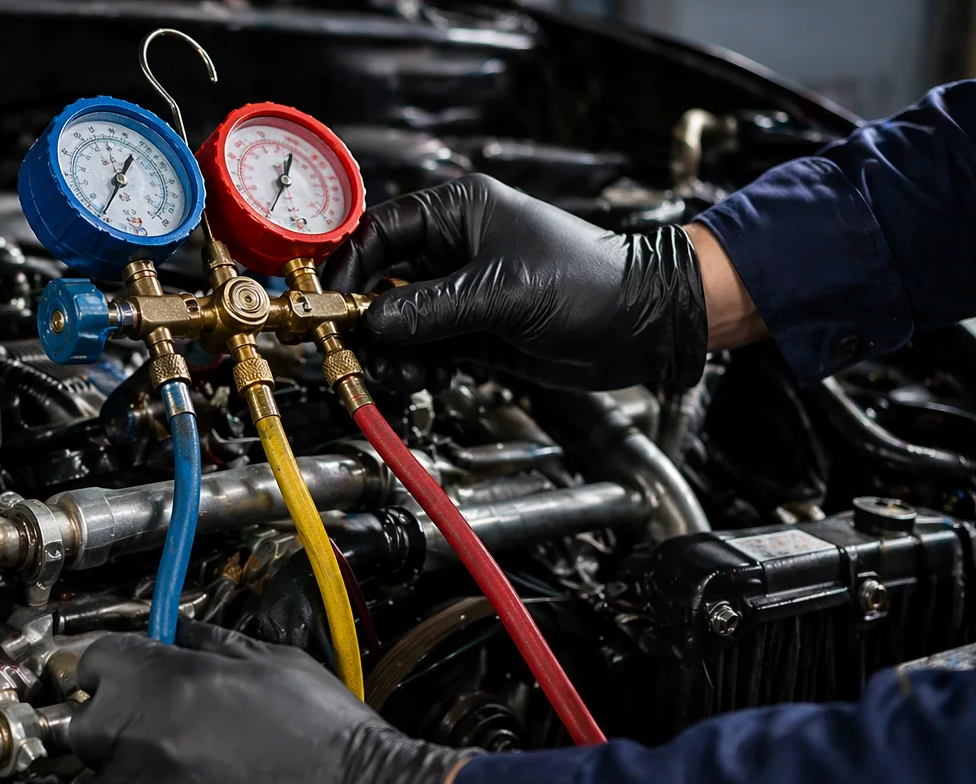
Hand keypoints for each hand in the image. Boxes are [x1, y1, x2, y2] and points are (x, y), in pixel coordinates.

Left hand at [70, 619, 470, 783]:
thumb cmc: (332, 741)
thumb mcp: (276, 665)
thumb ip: (210, 646)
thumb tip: (174, 635)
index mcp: (169, 683)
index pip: (94, 664)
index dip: (108, 673)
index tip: (116, 684)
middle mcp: (144, 741)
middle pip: (82, 733)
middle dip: (111, 733)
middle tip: (153, 742)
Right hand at [323, 173, 709, 390]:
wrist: (642, 325)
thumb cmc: (589, 282)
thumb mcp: (505, 291)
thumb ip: (434, 308)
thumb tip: (375, 322)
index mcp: (459, 213)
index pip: (381, 232)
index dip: (351, 268)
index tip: (333, 304)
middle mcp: (454, 250)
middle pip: (382, 281)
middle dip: (367, 319)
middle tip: (355, 348)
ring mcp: (462, 294)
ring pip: (400, 323)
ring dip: (392, 352)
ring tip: (401, 372)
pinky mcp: (473, 333)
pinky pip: (425, 350)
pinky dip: (417, 368)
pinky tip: (426, 378)